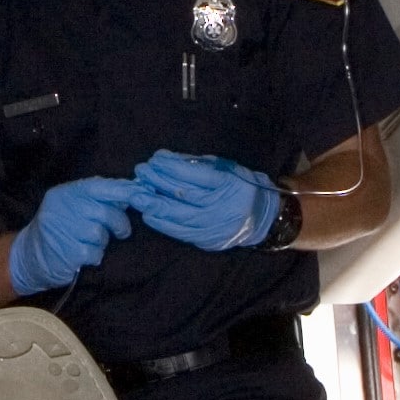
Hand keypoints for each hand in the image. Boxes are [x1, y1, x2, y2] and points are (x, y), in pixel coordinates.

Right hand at [9, 176, 139, 296]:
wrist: (29, 257)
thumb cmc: (58, 229)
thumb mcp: (70, 206)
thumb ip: (95, 198)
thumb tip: (129, 191)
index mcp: (65, 193)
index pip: (98, 186)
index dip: (122, 190)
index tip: (141, 194)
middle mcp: (62, 208)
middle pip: (105, 212)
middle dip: (119, 223)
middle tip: (121, 231)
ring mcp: (63, 231)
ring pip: (101, 234)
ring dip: (102, 242)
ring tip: (90, 243)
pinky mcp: (68, 253)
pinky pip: (96, 253)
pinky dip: (95, 256)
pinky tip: (83, 255)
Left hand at [130, 150, 288, 250]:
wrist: (262, 217)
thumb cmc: (241, 186)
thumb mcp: (224, 168)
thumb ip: (196, 164)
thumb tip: (164, 160)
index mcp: (229, 184)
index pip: (196, 175)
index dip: (173, 167)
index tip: (155, 159)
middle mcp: (222, 207)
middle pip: (184, 195)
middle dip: (159, 183)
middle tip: (140, 173)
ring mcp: (215, 227)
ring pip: (179, 216)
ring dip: (155, 205)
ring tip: (137, 195)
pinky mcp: (208, 241)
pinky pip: (181, 233)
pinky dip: (163, 224)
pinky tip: (149, 214)